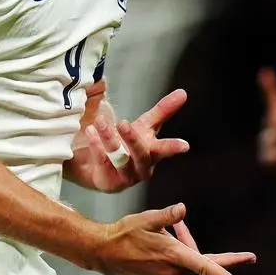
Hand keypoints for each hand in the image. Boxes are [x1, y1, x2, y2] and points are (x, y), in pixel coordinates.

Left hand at [70, 89, 190, 192]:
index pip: (164, 148)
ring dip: (109, 139)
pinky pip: (102, 163)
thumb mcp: (145, 126)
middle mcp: (142, 167)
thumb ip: (163, 111)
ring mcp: (126, 176)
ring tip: (100, 121)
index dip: (174, 147)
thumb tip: (183, 92)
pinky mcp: (109, 182)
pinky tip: (90, 131)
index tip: (184, 146)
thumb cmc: (128, 146)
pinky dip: (96, 146)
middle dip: (132, 139)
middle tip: (123, 123)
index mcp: (153, 153)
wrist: (101, 168)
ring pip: (119, 159)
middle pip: (140, 154)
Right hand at [92, 202, 255, 274]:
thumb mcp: (147, 218)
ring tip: (175, 228)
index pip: (205, 267)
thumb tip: (183, 209)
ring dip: (189, 246)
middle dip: (226, 260)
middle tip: (251, 257)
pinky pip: (180, 266)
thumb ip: (167, 215)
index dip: (224, 274)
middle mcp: (173, 272)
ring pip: (190, 261)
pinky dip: (180, 253)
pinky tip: (165, 239)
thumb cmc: (126, 232)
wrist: (105, 253)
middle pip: (205, 263)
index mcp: (174, 257)